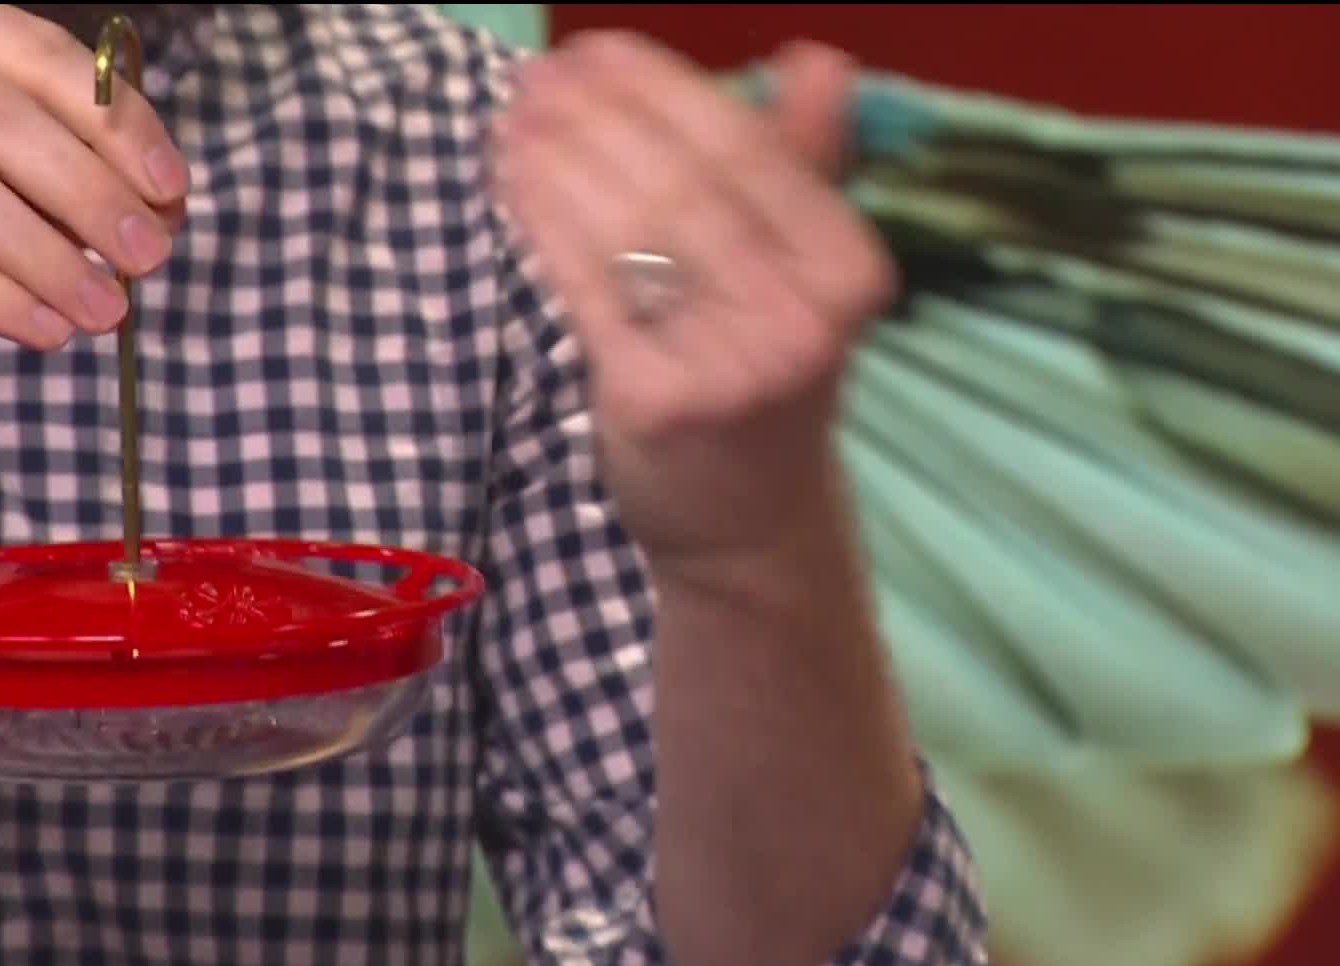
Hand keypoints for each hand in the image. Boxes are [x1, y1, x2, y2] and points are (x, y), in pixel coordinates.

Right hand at [0, 4, 186, 386]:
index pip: (27, 50)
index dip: (112, 120)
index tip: (173, 188)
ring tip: (108, 311)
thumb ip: (34, 175)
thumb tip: (159, 209)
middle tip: (153, 256)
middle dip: (93, 194)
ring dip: (52, 258)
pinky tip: (43, 331)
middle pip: (1, 117)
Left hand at [491, 34, 895, 574]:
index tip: (598, 50)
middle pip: (680, 185)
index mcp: (846, 268)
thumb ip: (804, 167)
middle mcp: (802, 317)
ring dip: (558, 160)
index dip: (663, 90)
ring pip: (630, 231)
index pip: (745, 151)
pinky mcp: (656, 402)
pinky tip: (510, 183)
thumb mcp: (803, 278)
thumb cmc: (764, 380)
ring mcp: (731, 364)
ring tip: (510, 117)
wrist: (746, 524)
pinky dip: (542, 225)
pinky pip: (587, 291)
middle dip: (597, 118)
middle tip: (533, 77)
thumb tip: (819, 60)